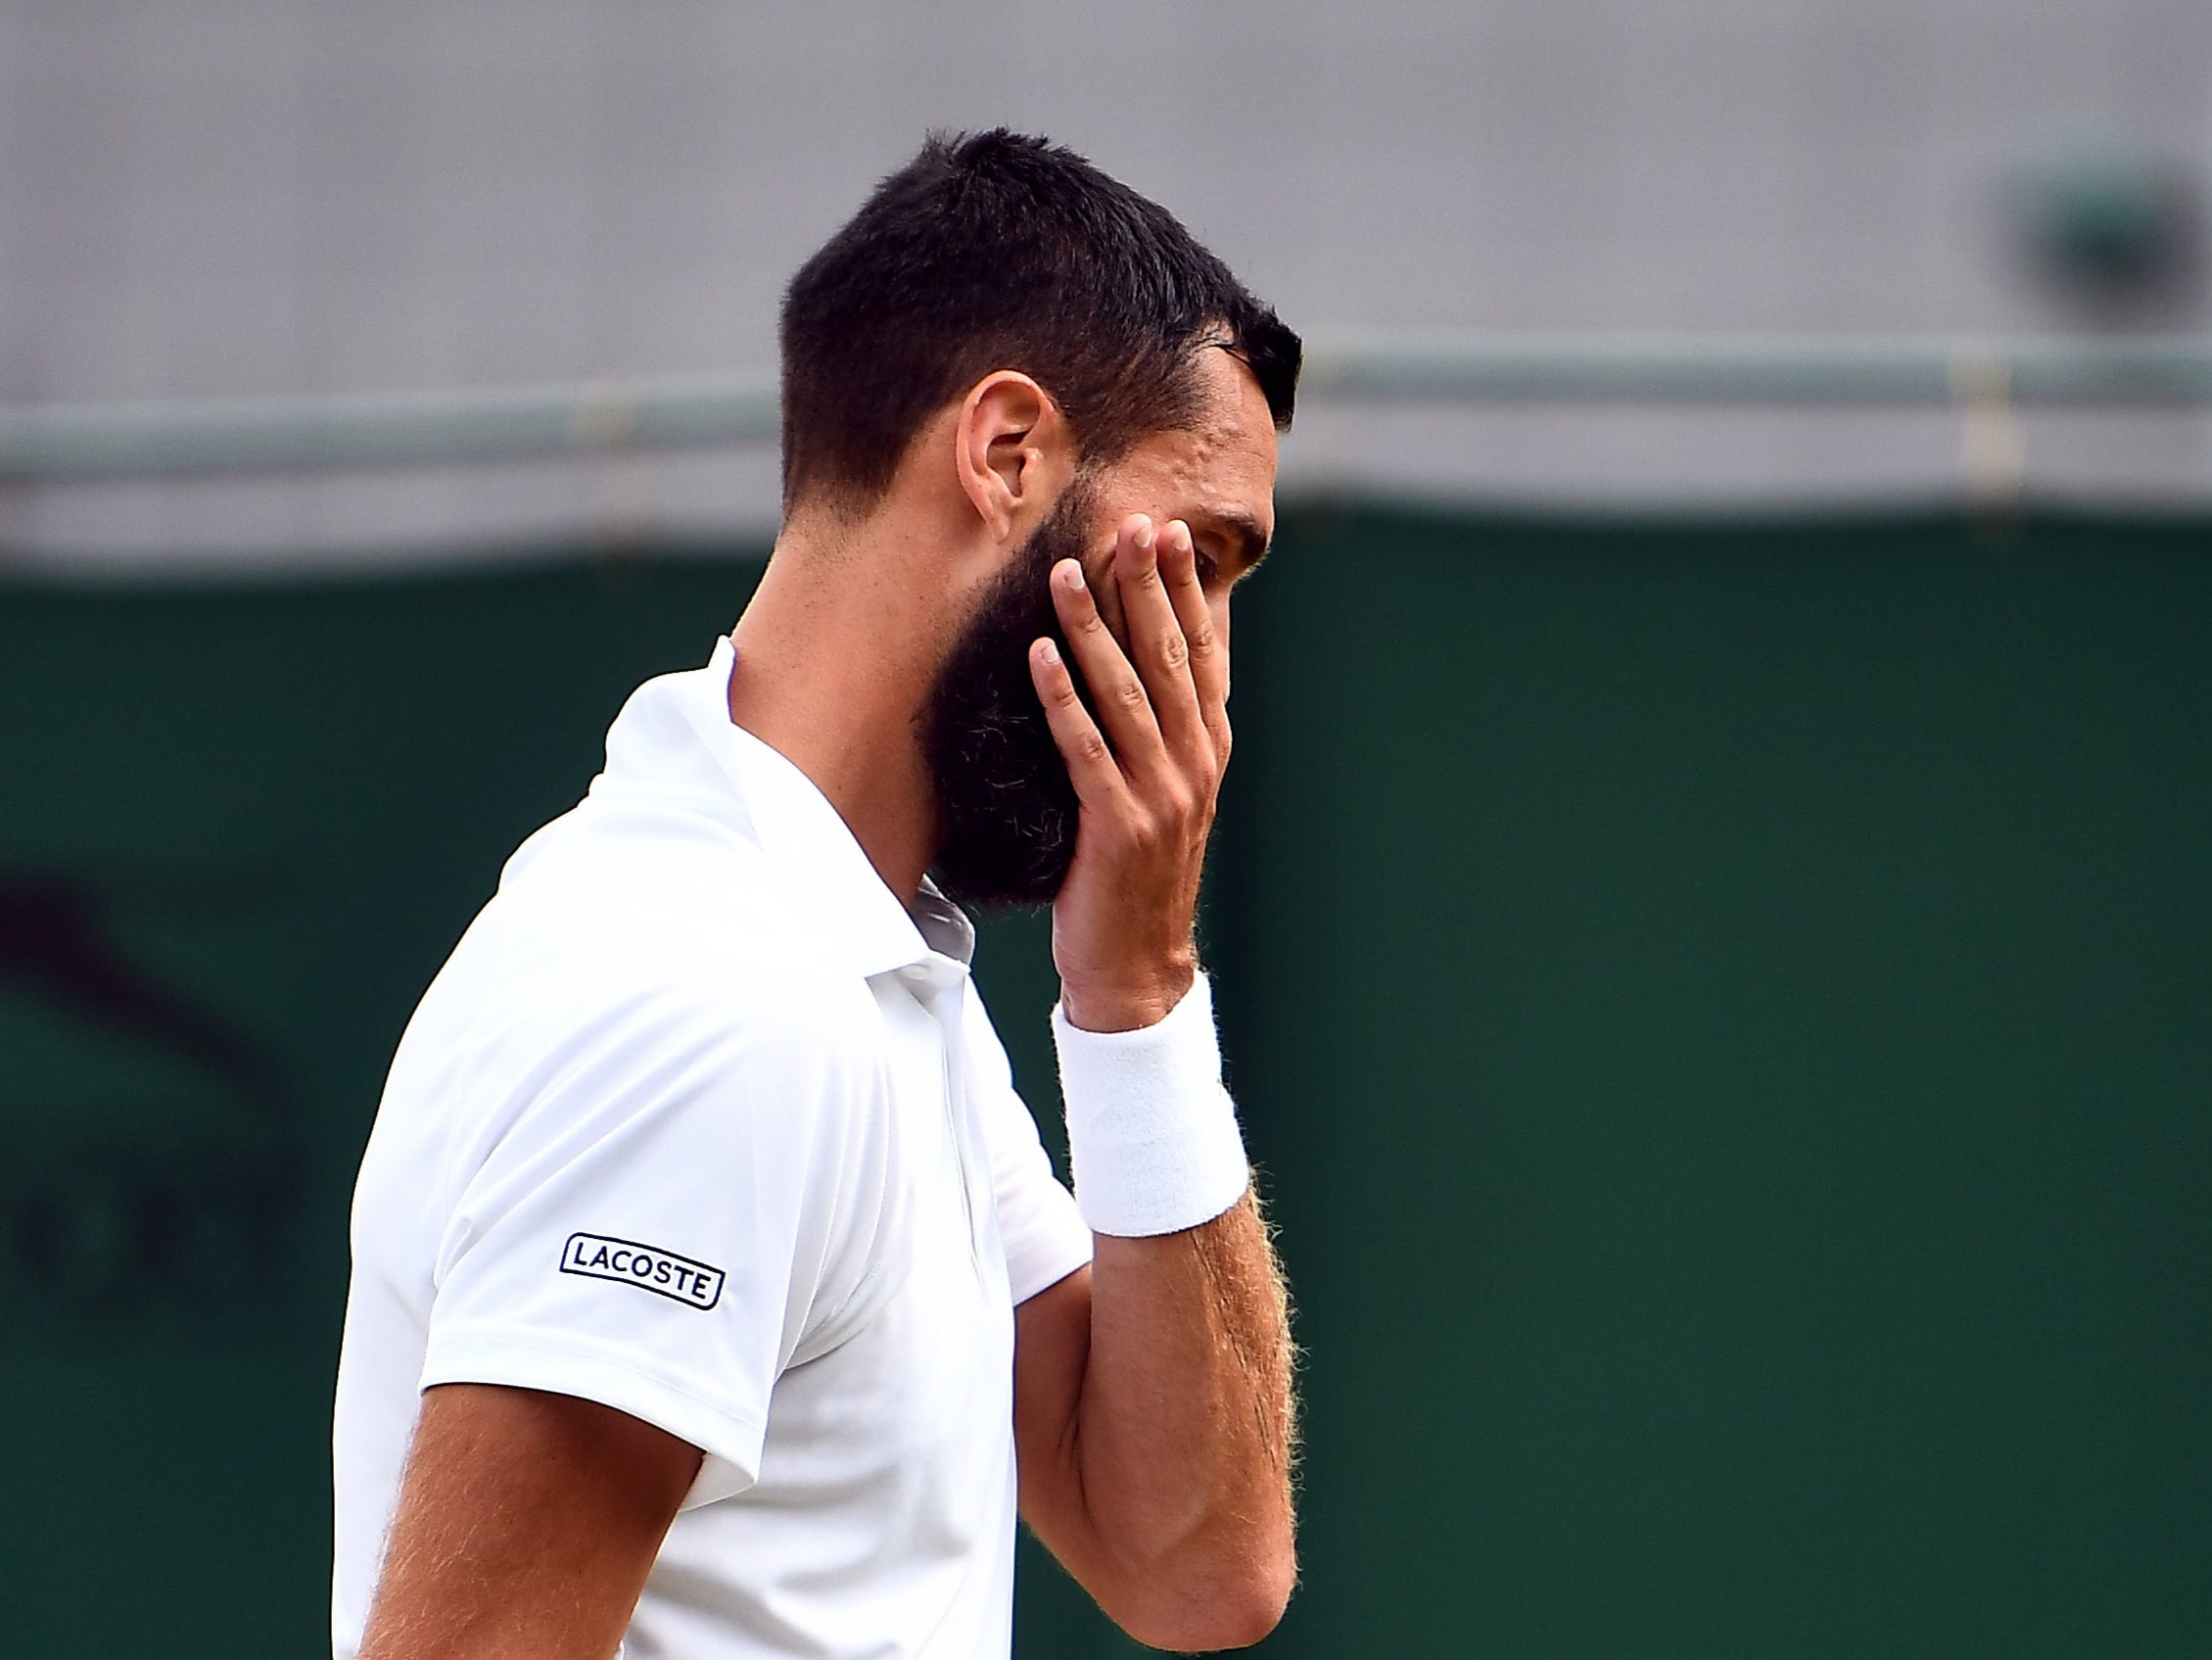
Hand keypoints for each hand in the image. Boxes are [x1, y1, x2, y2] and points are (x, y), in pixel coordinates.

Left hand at [1029, 514, 1229, 1031]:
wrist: (1138, 967)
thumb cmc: (1137, 876)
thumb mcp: (1165, 796)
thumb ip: (1160, 735)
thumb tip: (1142, 666)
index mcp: (1209, 752)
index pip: (1203, 654)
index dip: (1185, 592)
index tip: (1169, 534)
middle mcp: (1195, 765)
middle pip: (1171, 658)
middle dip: (1146, 588)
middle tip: (1126, 526)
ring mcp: (1161, 796)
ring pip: (1128, 693)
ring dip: (1095, 628)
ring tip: (1066, 574)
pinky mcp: (1117, 825)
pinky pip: (1086, 749)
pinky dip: (1063, 698)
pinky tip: (1041, 656)